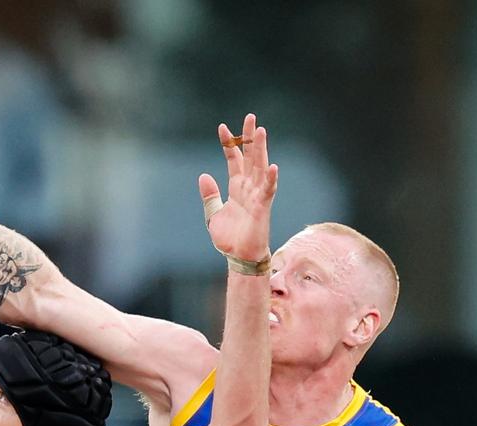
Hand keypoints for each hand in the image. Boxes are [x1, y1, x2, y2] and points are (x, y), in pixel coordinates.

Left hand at [199, 114, 277, 263]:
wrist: (239, 257)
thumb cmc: (230, 238)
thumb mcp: (213, 214)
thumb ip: (210, 195)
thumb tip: (203, 175)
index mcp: (237, 188)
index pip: (234, 160)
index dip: (229, 144)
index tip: (222, 127)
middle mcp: (249, 188)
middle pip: (250, 158)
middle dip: (250, 138)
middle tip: (250, 117)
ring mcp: (257, 197)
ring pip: (260, 168)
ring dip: (261, 150)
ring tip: (261, 131)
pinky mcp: (262, 209)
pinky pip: (268, 192)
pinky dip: (270, 180)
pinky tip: (272, 166)